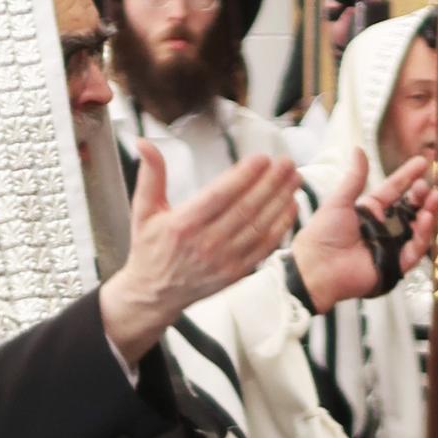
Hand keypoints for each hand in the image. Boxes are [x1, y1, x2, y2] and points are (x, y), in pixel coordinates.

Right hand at [100, 143, 299, 364]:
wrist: (154, 294)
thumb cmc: (150, 249)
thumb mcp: (144, 210)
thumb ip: (150, 175)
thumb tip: (144, 143)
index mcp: (184, 224)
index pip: (220, 195)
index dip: (244, 176)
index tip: (262, 159)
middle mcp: (206, 243)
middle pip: (246, 208)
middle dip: (270, 183)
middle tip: (286, 163)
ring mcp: (224, 260)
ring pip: (259, 226)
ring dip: (280, 200)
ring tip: (294, 178)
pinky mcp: (236, 272)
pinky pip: (264, 247)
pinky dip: (280, 226)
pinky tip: (290, 206)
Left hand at [290, 149, 437, 312]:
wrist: (317, 268)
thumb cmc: (323, 235)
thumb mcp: (339, 200)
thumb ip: (355, 177)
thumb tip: (359, 149)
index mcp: (370, 211)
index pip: (395, 190)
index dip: (408, 176)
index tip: (422, 162)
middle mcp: (383, 228)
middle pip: (410, 209)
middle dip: (422, 195)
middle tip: (426, 185)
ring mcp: (391, 247)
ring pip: (417, 228)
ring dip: (428, 212)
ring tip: (434, 198)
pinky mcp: (395, 266)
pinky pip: (415, 250)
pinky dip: (423, 236)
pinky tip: (426, 219)